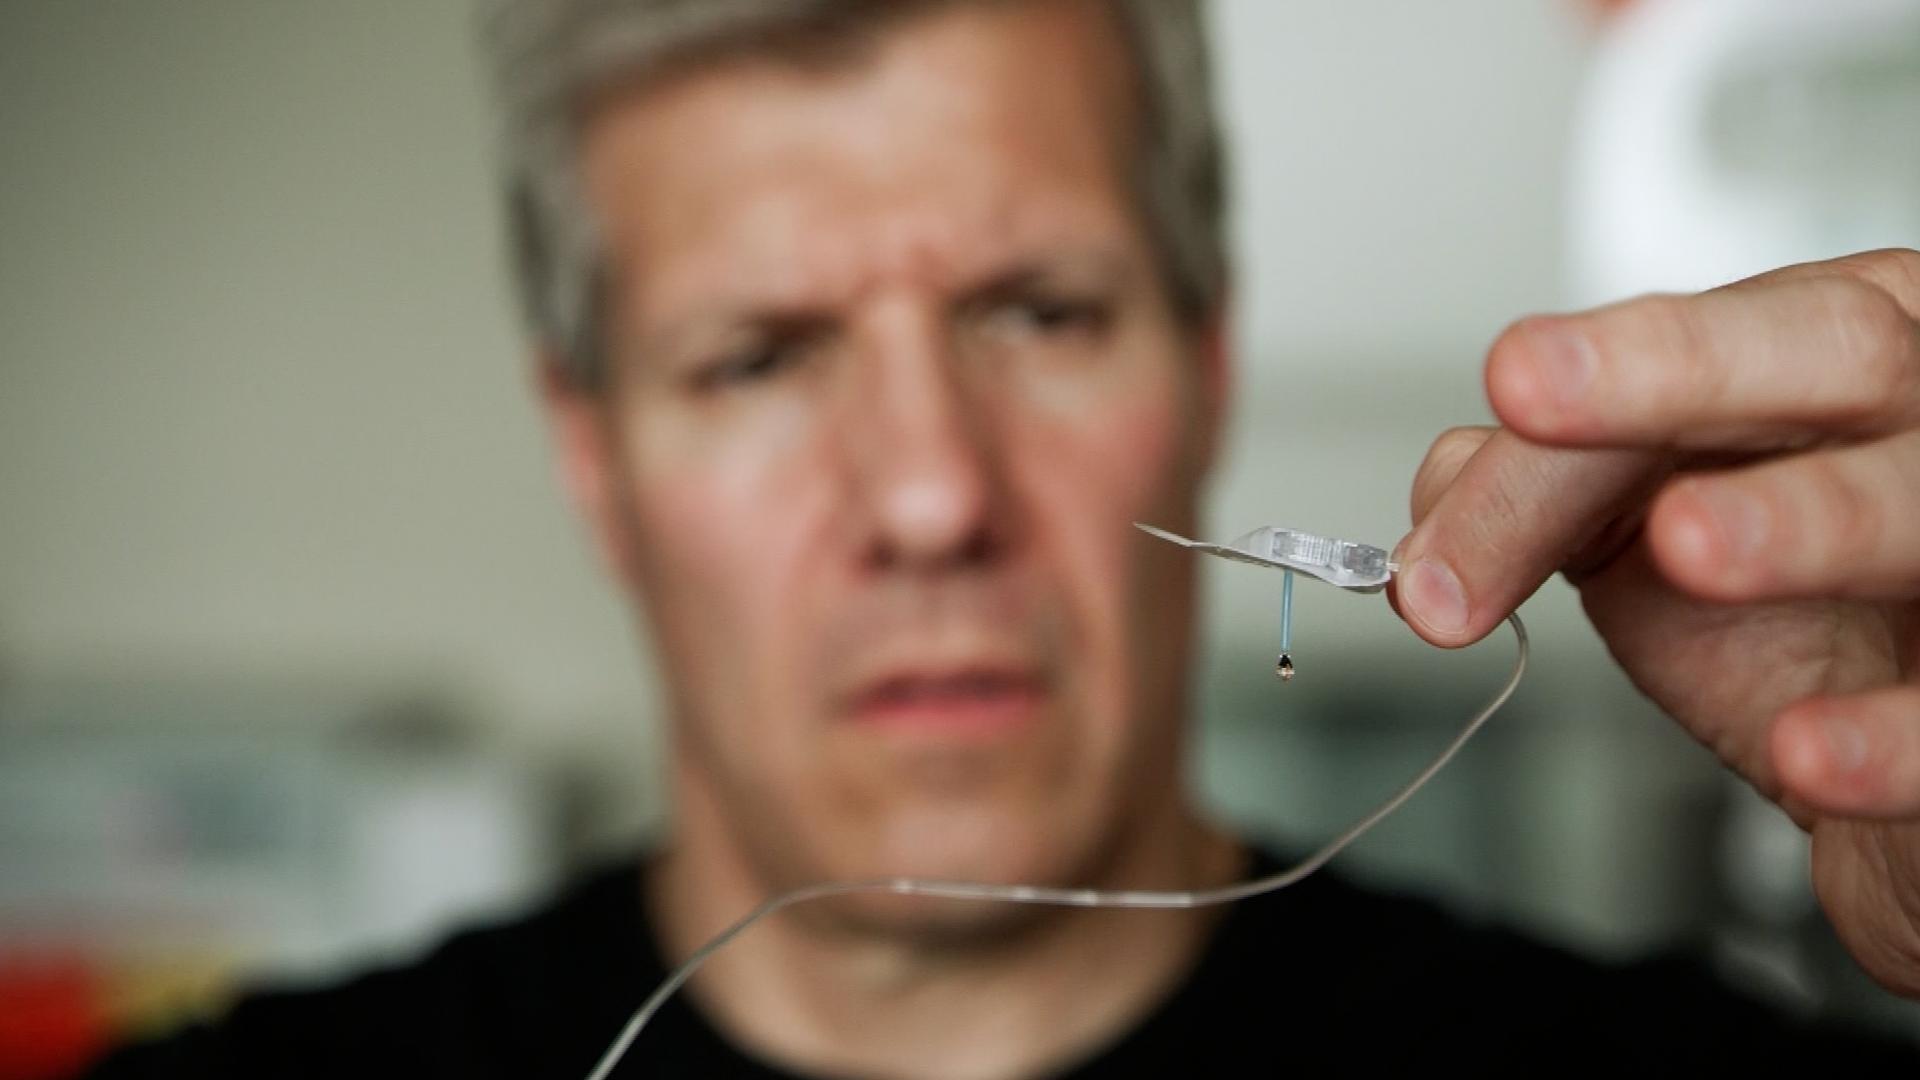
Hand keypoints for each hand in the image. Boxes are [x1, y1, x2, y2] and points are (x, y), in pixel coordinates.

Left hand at [1392, 248, 1919, 996]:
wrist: (1899, 778)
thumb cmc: (1792, 623)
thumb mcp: (1649, 534)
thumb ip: (1538, 493)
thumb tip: (1437, 499)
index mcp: (1842, 352)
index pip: (1716, 338)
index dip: (1597, 372)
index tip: (1504, 388)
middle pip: (1838, 350)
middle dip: (1680, 367)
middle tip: (1534, 388)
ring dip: (1802, 518)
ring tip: (1683, 548)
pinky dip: (1889, 738)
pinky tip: (1804, 756)